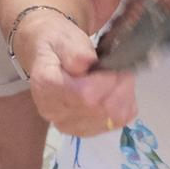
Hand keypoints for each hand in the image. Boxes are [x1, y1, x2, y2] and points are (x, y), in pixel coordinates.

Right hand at [13, 11, 136, 137]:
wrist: (46, 55)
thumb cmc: (56, 43)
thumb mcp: (62, 37)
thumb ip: (74, 50)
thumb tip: (87, 62)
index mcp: (45, 86)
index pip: (86, 95)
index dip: (108, 81)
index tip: (115, 65)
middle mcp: (53, 112)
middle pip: (101, 109)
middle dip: (120, 88)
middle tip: (122, 70)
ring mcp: (68, 125)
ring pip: (112, 119)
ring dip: (124, 97)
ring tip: (119, 79)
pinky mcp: (82, 131)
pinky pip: (116, 123)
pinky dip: (123, 106)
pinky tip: (116, 92)